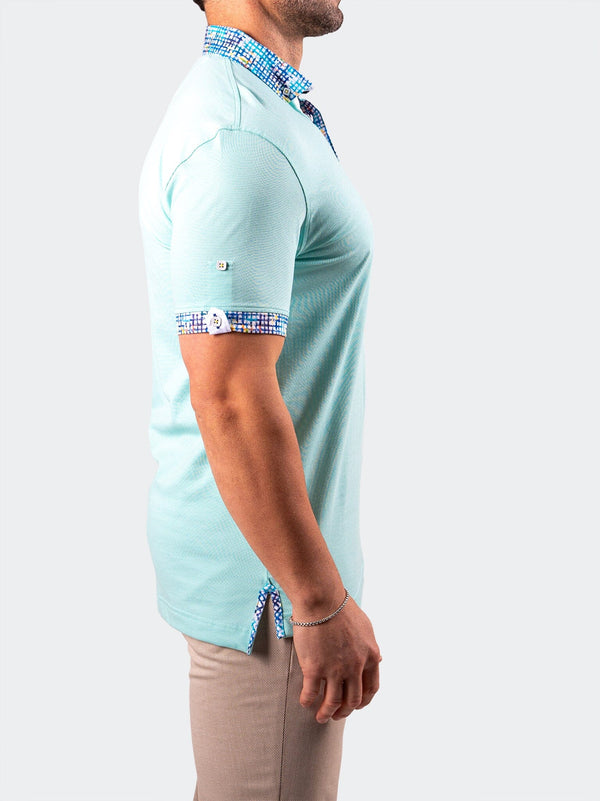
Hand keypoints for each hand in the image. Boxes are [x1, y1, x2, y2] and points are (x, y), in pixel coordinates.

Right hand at [291, 594, 382, 723]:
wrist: (322, 599)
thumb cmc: (341, 607)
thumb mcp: (365, 627)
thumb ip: (370, 647)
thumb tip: (377, 659)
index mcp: (370, 656)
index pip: (371, 688)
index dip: (364, 701)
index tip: (356, 705)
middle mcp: (355, 667)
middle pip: (353, 699)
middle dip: (345, 711)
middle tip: (337, 714)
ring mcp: (335, 669)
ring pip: (333, 703)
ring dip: (327, 713)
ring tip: (321, 717)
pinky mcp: (315, 669)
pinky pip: (311, 694)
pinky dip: (308, 702)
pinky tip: (305, 703)